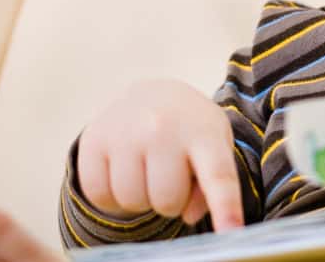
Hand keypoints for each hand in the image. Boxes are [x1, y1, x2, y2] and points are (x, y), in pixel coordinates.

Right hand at [77, 79, 243, 230]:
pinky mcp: (93, 138)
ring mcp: (125, 130)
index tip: (231, 231)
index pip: (218, 175)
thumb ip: (213, 186)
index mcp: (204, 132)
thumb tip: (187, 215)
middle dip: (171, 201)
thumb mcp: (215, 149)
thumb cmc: (190, 132)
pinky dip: (111, 196)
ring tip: (148, 173)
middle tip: (172, 177)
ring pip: (131, 201)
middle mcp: (163, 127)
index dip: (225, 207)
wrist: (153, 93)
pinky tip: (123, 173)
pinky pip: (99, 195)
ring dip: (141, 199)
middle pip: (166, 201)